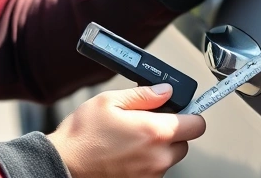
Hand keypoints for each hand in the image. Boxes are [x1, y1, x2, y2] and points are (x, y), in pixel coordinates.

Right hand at [48, 84, 205, 177]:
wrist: (64, 164)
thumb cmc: (83, 135)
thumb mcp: (110, 101)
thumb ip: (144, 95)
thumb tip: (166, 90)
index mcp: (155, 132)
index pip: (197, 124)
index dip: (189, 114)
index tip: (180, 111)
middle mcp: (158, 157)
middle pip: (184, 142)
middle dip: (172, 131)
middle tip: (148, 123)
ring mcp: (150, 175)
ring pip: (169, 158)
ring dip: (158, 148)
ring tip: (131, 139)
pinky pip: (154, 170)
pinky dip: (146, 162)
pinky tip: (126, 153)